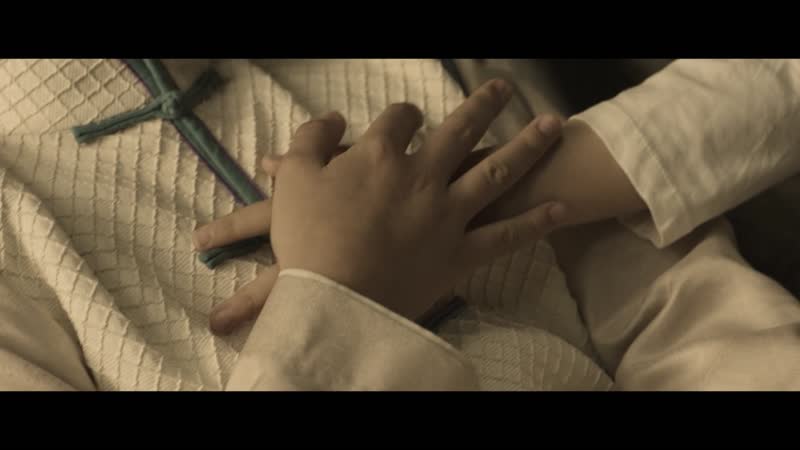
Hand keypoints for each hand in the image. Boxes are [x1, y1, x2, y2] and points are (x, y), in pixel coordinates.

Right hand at [270, 79, 565, 320]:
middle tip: (502, 89)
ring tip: (552, 124)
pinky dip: (535, 223)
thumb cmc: (307, 240)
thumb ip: (310, 141)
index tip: (408, 116)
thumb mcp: (293, 180)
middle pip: (459, 131)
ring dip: (526, 146)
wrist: (334, 300)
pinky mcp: (461, 254)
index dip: (404, 115)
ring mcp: (447, 215)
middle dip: (483, 106)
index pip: (399, 120)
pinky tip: (562, 208)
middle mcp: (423, 176)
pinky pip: (504, 236)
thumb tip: (334, 119)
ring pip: (495, 173)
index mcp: (381, 156)